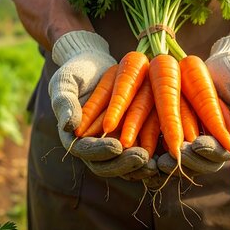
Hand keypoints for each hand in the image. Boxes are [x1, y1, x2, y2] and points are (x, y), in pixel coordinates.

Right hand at [48, 31, 150, 176]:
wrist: (95, 64)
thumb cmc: (75, 72)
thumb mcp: (64, 83)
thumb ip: (64, 104)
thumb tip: (69, 127)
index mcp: (75, 138)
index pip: (86, 151)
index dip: (101, 151)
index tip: (116, 147)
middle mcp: (95, 146)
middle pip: (108, 164)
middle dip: (124, 164)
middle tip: (142, 158)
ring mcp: (113, 143)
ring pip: (125, 162)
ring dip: (140, 165)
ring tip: (155, 163)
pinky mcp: (130, 137)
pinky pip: (140, 150)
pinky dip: (151, 154)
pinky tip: (165, 154)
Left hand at [157, 34, 229, 175]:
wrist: (219, 65)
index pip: (221, 152)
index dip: (210, 151)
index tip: (198, 145)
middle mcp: (213, 146)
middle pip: (200, 162)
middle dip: (187, 161)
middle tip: (173, 156)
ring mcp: (194, 142)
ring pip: (181, 159)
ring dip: (170, 162)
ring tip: (157, 160)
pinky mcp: (176, 134)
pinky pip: (166, 147)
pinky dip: (156, 151)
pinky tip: (144, 149)